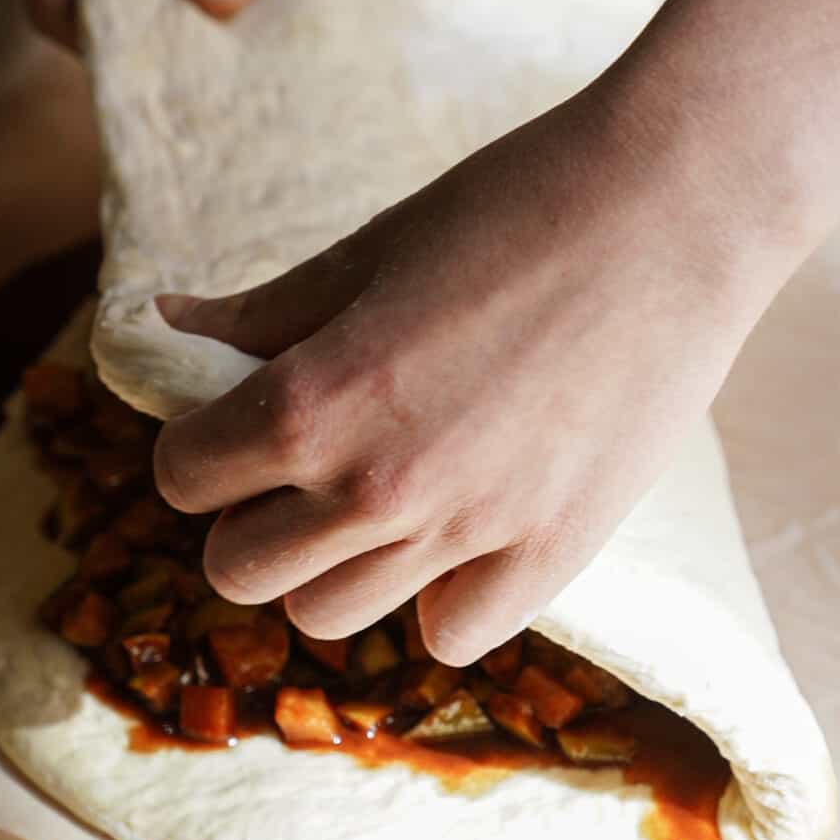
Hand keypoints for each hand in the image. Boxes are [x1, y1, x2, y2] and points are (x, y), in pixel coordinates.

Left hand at [152, 81, 805, 664]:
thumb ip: (264, 311)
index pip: (184, 477)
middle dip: (252, 517)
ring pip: (329, 614)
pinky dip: (438, 598)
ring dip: (333, 565)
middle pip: (241, 570)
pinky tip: (461, 535)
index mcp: (314, 399)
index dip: (200, 446)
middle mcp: (378, 486)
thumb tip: (161, 322)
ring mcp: (469, 532)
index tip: (237, 423)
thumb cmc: (518, 205)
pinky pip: (451, 633)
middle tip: (305, 468)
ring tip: (385, 500)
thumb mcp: (372, 248)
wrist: (677, 210)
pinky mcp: (554, 554)